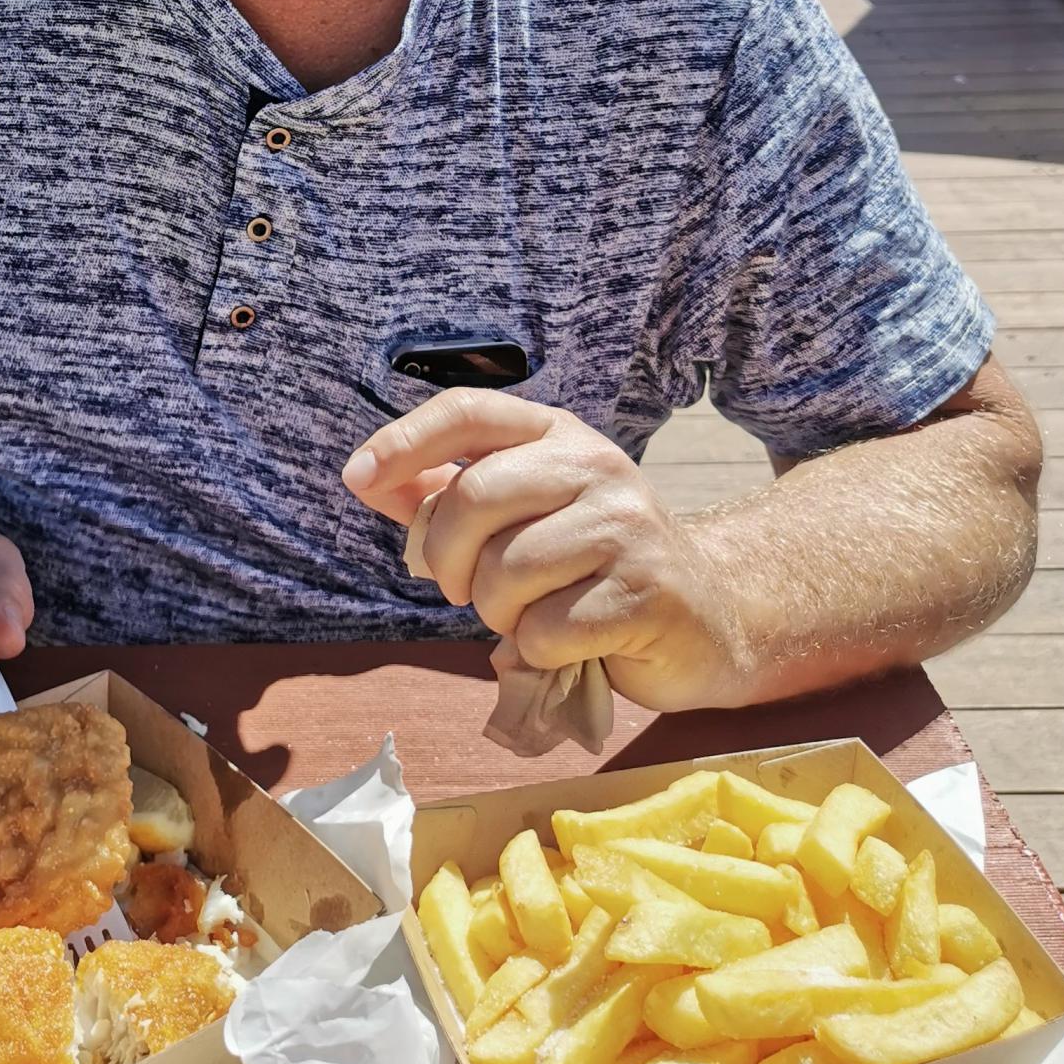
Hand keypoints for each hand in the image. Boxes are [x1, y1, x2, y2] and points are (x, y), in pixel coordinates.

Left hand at [342, 386, 750, 711]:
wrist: (706, 616)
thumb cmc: (592, 565)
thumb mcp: (523, 515)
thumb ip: (446, 495)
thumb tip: (366, 478)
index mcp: (558, 434)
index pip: (470, 411)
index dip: (405, 439)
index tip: (357, 477)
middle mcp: (595, 465)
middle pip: (474, 498)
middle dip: (447, 559)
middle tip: (461, 589)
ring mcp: (626, 525)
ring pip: (505, 573)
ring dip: (497, 613)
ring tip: (530, 614)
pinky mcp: (646, 592)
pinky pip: (545, 631)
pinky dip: (538, 652)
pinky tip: (570, 643)